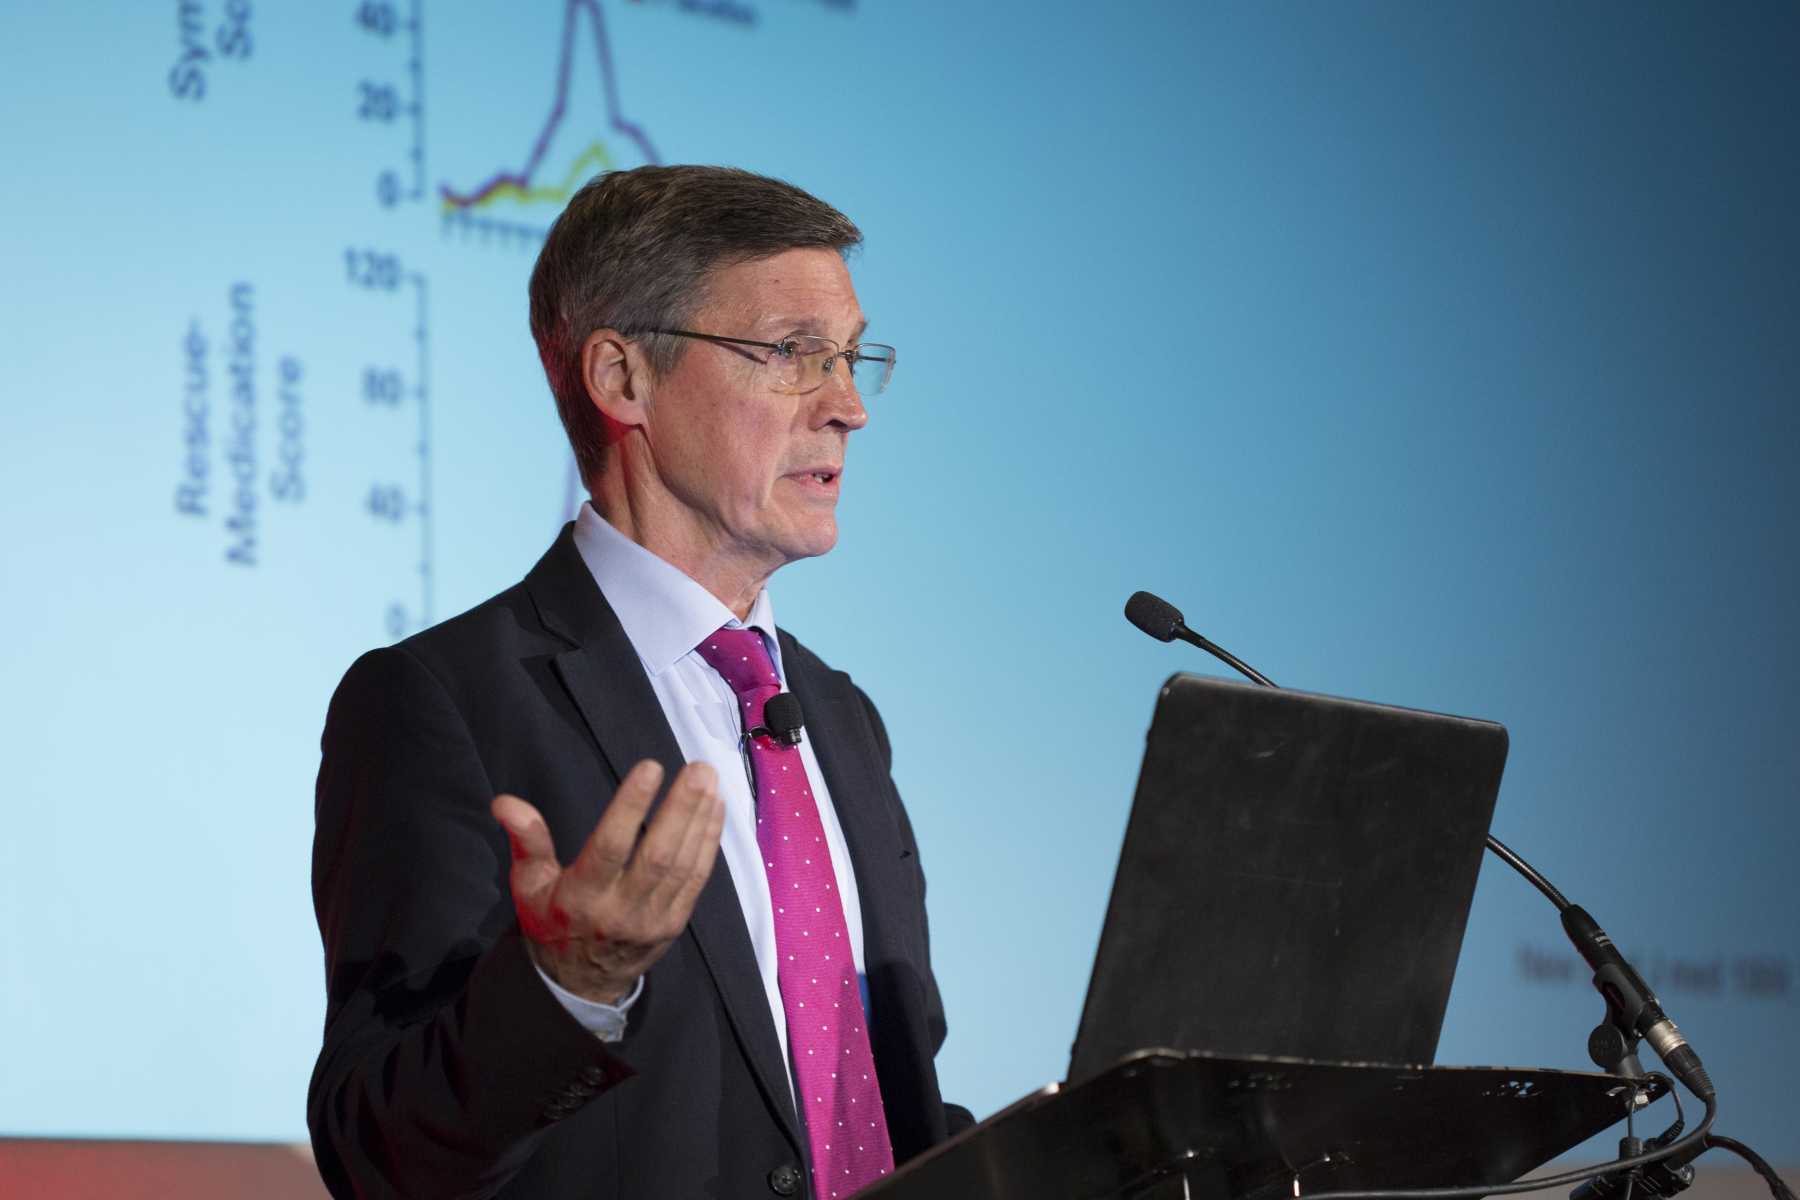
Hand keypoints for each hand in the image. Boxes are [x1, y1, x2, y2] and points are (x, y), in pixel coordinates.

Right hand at [491, 760, 724, 1004]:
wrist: (578, 983)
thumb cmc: (551, 921)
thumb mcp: (528, 885)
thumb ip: (525, 840)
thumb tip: (504, 803)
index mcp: (582, 896)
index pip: (611, 846)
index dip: (631, 806)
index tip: (650, 768)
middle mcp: (621, 909)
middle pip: (657, 854)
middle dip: (681, 808)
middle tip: (698, 768)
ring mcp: (652, 919)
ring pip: (682, 865)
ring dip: (700, 820)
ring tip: (709, 779)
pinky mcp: (674, 923)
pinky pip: (696, 880)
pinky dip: (708, 843)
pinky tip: (715, 810)